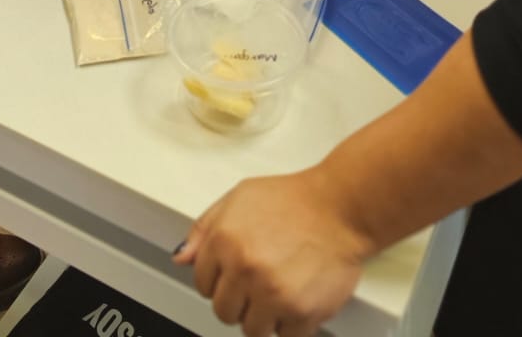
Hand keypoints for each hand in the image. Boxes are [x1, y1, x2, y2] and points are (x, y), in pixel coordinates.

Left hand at [175, 172, 369, 336]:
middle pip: (223, 312)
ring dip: (264, 317)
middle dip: (239, 301)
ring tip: (279, 291)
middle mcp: (245, 269)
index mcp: (224, 240)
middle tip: (259, 283)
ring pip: (251, 330)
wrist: (341, 208)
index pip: (202, 283)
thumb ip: (205, 228)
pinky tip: (297, 300)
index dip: (219, 279)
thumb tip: (181, 257)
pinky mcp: (300, 314)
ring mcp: (272, 294)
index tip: (234, 274)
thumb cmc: (293, 200)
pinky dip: (291, 326)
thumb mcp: (240, 198)